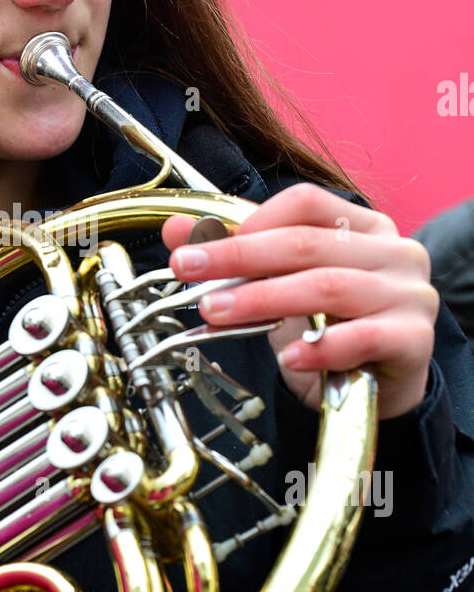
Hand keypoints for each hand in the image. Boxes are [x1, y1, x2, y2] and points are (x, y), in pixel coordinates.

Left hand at [161, 183, 439, 419]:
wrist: (379, 386)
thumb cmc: (332, 328)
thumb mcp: (281, 286)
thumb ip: (236, 255)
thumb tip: (176, 231)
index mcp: (364, 226)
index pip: (305, 204)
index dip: (250, 222)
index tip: (199, 247)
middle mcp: (393, 251)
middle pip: (308, 244)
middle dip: (239, 258)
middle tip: (189, 273)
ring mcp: (409, 293)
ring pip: (328, 287)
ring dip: (264, 300)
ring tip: (216, 313)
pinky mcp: (414, 338)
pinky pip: (362, 338)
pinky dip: (321, 349)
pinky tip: (288, 360)